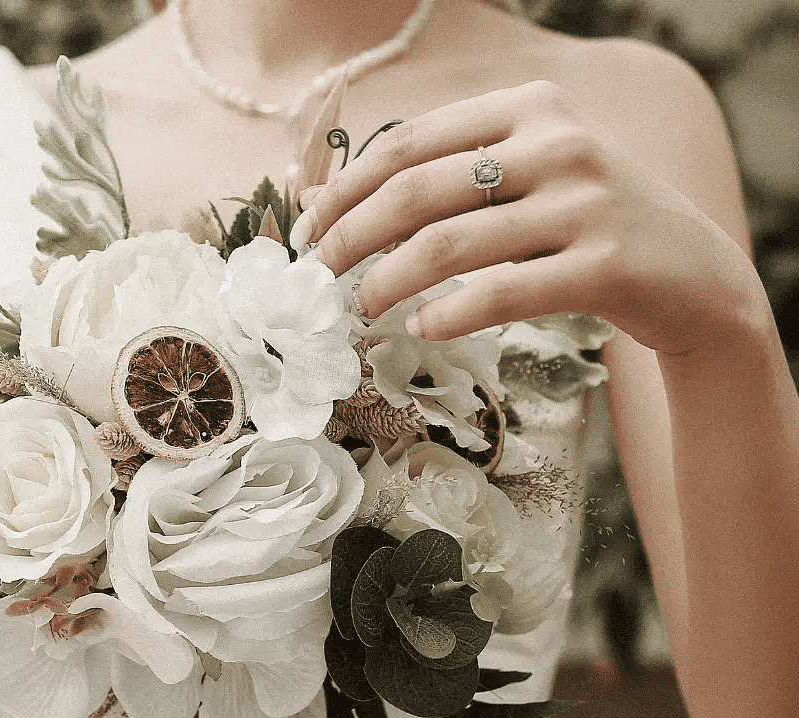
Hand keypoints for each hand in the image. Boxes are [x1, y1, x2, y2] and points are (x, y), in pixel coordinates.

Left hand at [295, 80, 765, 359]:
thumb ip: (434, 180)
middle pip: (418, 191)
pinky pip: (502, 292)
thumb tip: (318, 194)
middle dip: (351, 236)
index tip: (306, 233)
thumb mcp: (518, 184)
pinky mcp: (604, 265)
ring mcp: (585, 202)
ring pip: (451, 244)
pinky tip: (422, 328)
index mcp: (528, 109)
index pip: (408, 143)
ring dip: (388, 281)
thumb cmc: (584, 226)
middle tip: (318, 276)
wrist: (690, 273)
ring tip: (361, 308)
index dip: (345, 191)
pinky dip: (449, 314)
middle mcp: (558, 143)